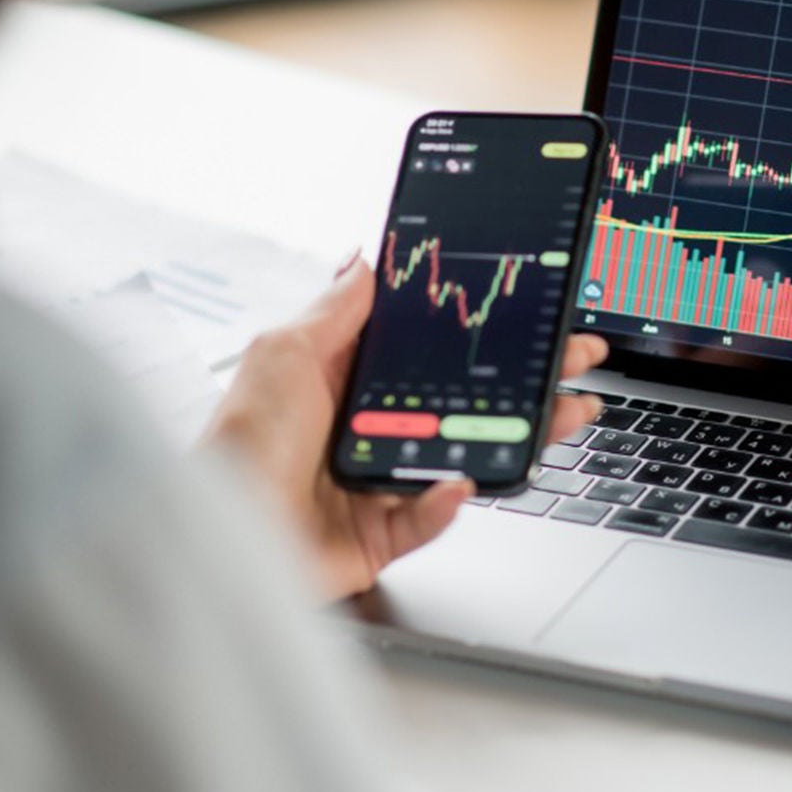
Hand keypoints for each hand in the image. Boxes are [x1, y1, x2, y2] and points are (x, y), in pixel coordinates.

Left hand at [205, 257, 608, 600]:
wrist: (214, 530)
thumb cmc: (235, 441)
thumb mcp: (283, 350)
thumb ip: (336, 307)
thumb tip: (369, 258)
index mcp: (349, 376)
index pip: (433, 344)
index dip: (483, 326)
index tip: (531, 311)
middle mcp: (372, 425)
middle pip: (466, 396)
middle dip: (529, 377)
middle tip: (577, 359)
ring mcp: (381, 478)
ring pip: (466, 453)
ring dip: (520, 435)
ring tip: (563, 416)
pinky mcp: (381, 533)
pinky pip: (430, 516)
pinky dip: (447, 503)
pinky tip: (460, 483)